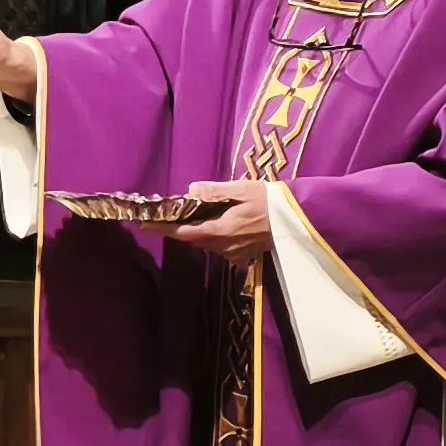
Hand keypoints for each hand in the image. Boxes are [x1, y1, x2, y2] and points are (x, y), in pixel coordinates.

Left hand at [153, 180, 272, 267]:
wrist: (301, 220)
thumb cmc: (272, 201)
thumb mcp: (243, 189)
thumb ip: (216, 191)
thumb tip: (191, 190)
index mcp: (222, 231)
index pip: (184, 232)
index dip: (163, 229)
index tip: (144, 225)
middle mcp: (225, 247)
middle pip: (195, 239)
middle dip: (182, 228)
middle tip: (171, 213)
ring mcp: (236, 254)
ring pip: (208, 243)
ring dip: (200, 231)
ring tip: (197, 215)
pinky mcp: (245, 256)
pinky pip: (222, 247)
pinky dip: (216, 235)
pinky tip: (222, 223)